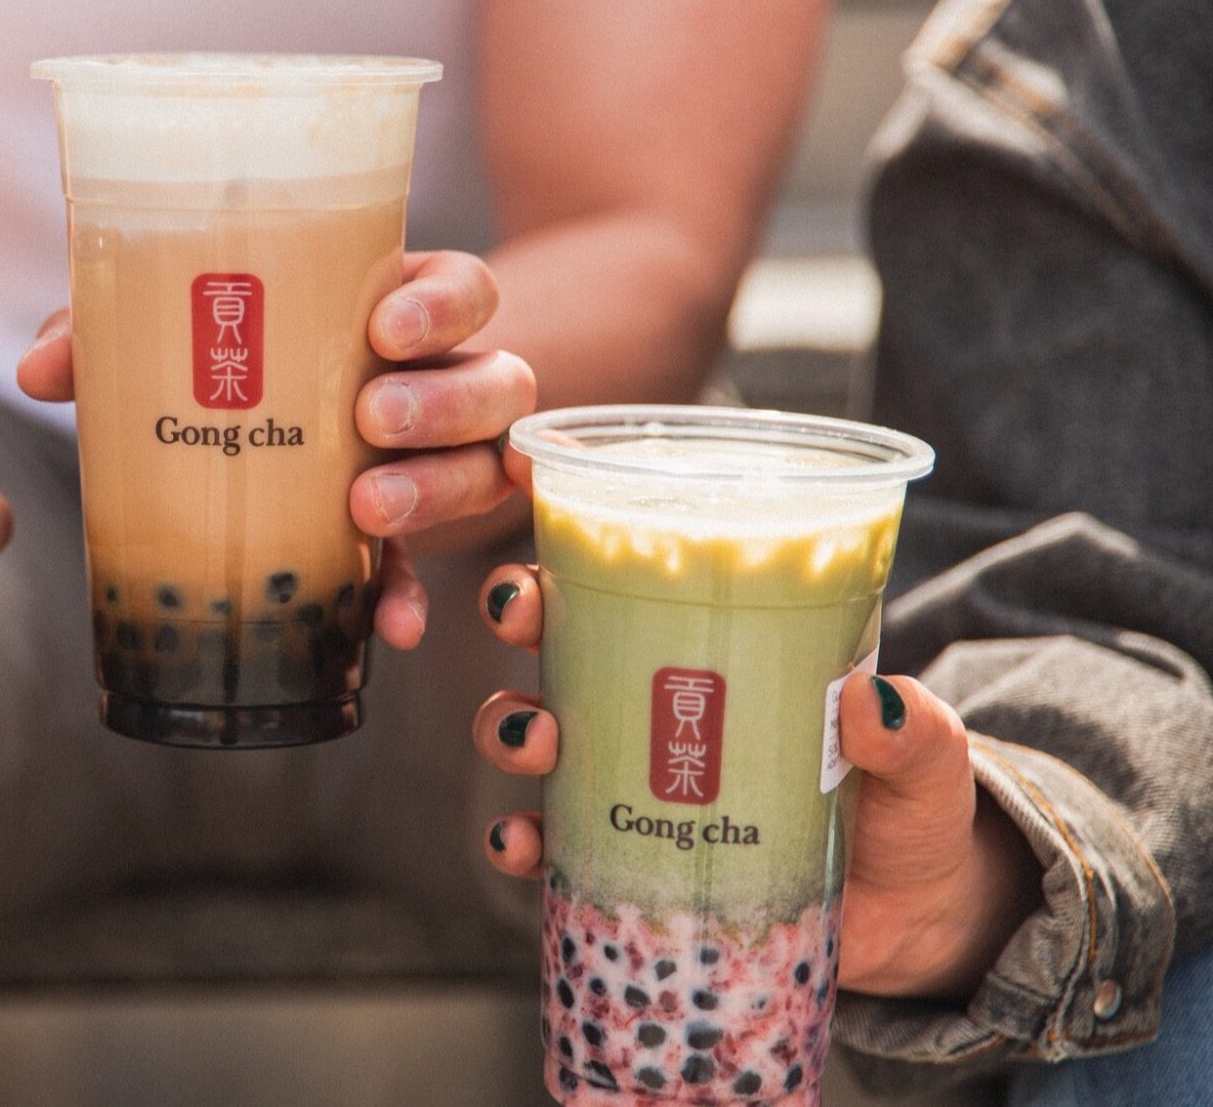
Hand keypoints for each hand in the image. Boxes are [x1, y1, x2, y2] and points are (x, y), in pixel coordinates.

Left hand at [17, 251, 535, 649]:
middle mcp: (440, 381)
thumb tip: (40, 368)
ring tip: (368, 506)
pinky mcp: (409, 541)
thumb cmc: (226, 361)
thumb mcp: (175, 333)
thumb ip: (110, 331)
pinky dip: (408, 600)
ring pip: (482, 468)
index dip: (444, 304)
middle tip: (374, 415)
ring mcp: (437, 463)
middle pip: (496, 380)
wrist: (254, 443)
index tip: (384, 325)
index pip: (464, 288)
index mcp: (398, 307)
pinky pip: (428, 571)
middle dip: (443, 401)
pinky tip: (391, 627)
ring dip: (436, 489)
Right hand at [468, 563, 1042, 1002]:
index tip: (537, 519)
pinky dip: (517, 841)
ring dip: (510, 727)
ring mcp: (629, 784)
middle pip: (554, 640)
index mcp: (714, 650)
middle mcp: (651, 706)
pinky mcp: (623, 861)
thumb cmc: (908, 807)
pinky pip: (547, 846)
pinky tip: (519, 842)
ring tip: (537, 742)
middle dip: (519, 617)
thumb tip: (870, 698)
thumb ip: (915, 732)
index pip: (626, 578)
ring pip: (534, 736)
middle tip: (525, 620)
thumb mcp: (926, 759)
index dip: (571, 542)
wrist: (910, 917)